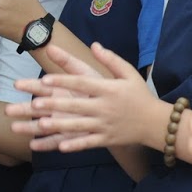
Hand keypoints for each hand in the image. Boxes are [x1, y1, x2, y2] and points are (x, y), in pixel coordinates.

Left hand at [14, 42, 166, 151]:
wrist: (156, 123)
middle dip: (55, 105)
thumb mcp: (129, 73)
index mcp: (108, 89)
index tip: (45, 79)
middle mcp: (105, 107)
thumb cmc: (139, 95)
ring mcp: (105, 125)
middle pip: (76, 105)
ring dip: (60, 126)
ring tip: (41, 124)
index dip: (63, 80)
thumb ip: (111, 59)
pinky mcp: (108, 139)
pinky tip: (60, 146)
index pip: (82, 83)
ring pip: (79, 126)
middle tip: (34, 103)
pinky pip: (89, 143)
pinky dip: (76, 145)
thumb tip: (94, 44)